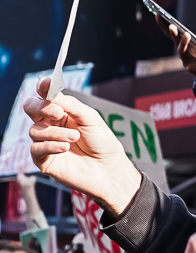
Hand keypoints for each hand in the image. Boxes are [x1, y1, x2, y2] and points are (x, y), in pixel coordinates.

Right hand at [24, 83, 142, 217]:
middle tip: (58, 112)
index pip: (44, 95)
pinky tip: (65, 148)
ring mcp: (45, 141)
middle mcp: (50, 124)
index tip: (46, 84)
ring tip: (75, 137)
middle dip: (40, 107)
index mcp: (61, 111)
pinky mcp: (44, 160)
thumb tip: (53, 96)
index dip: (42, 88)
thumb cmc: (101, 142)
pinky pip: (36, 149)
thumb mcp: (90, 118)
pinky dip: (50, 146)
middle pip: (30, 108)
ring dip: (55, 132)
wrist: (108, 168)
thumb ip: (72, 105)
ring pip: (35, 130)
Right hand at [163, 18, 195, 80]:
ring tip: (187, 34)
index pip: (173, 33)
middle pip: (175, 42)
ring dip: (184, 42)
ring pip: (183, 52)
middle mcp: (183, 52)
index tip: (158, 14)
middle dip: (172, 34)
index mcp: (185, 42)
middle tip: (171, 26)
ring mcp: (187, 61)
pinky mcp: (195, 69)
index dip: (164, 25)